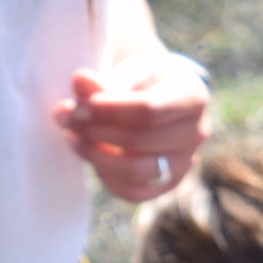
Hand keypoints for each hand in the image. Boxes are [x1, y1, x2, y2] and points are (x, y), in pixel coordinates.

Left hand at [55, 52, 209, 202]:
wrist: (160, 100)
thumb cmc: (144, 81)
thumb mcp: (129, 72)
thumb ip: (105, 81)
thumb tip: (78, 81)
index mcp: (193, 97)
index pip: (148, 110)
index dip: (109, 111)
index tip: (79, 106)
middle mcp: (195, 134)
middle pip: (138, 141)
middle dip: (96, 131)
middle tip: (67, 117)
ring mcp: (183, 164)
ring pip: (134, 171)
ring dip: (94, 155)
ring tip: (71, 136)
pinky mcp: (165, 186)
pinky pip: (131, 190)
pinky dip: (104, 174)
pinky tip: (86, 151)